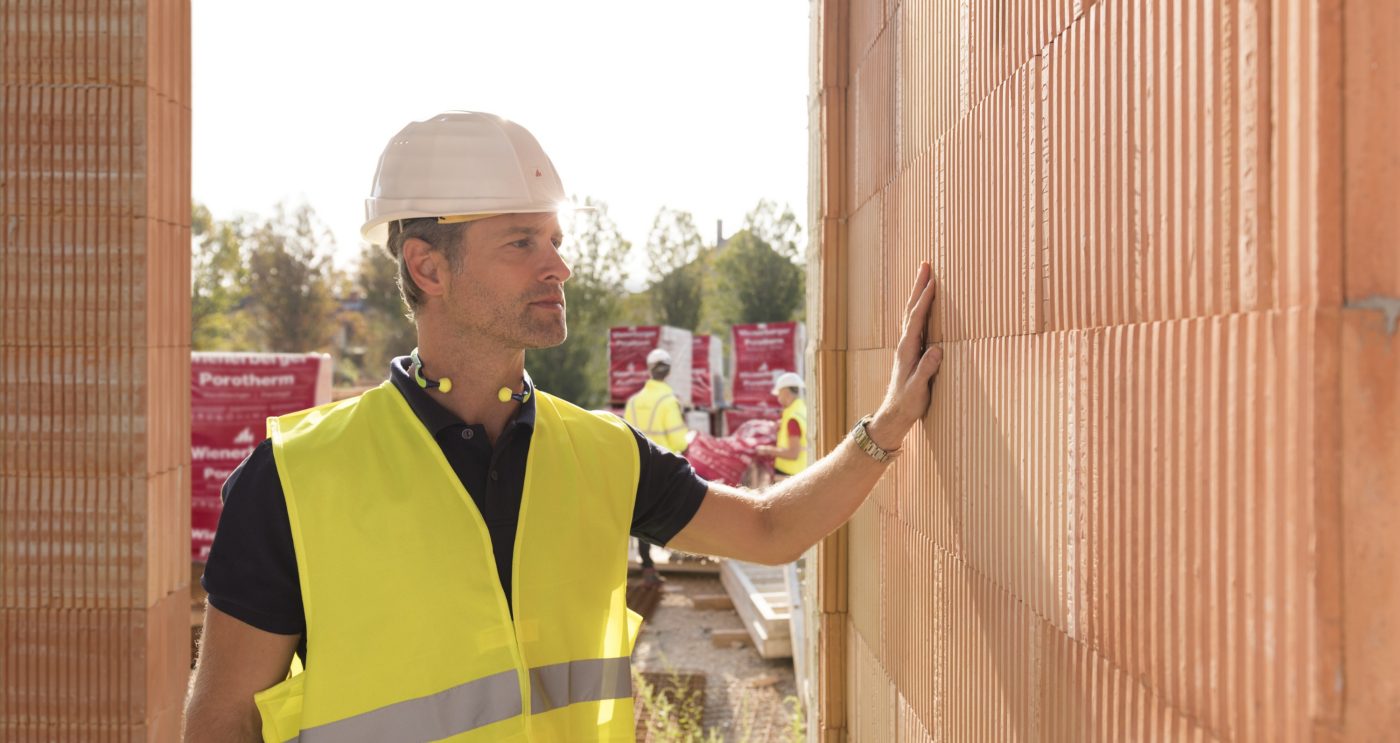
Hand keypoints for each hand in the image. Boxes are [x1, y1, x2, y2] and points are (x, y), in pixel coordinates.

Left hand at [866, 261, 941, 450]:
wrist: (894, 414)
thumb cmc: (907, 403)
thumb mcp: (918, 389)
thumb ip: (926, 369)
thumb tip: (936, 349)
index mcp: (907, 350)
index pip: (917, 319)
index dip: (925, 300)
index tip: (933, 282)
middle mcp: (904, 344)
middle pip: (912, 309)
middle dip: (919, 286)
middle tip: (926, 265)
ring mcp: (906, 346)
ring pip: (913, 313)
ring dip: (919, 293)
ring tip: (926, 276)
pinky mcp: (910, 351)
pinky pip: (916, 323)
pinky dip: (920, 308)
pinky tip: (924, 304)